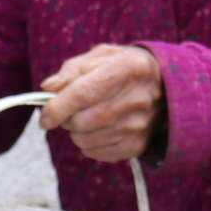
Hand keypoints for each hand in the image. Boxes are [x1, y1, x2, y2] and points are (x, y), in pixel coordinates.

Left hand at [41, 44, 164, 163]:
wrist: (166, 86)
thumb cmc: (124, 68)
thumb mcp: (101, 57)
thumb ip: (72, 70)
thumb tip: (48, 88)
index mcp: (128, 68)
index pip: (83, 93)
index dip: (57, 107)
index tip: (43, 118)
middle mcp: (138, 98)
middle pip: (83, 121)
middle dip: (65, 119)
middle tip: (69, 111)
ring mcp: (140, 125)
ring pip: (86, 140)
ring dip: (76, 132)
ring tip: (86, 117)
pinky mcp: (138, 145)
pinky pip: (96, 153)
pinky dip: (88, 144)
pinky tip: (98, 130)